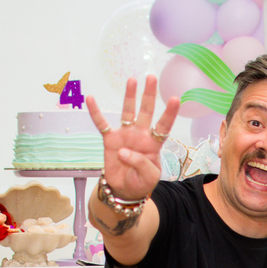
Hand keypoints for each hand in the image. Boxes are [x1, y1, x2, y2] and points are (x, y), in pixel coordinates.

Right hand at [86, 75, 180, 201]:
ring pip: (127, 112)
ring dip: (130, 96)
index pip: (163, 126)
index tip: (176, 98)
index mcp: (154, 144)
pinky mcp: (110, 139)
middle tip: (151, 77)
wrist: (125, 190)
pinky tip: (90, 98)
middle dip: (149, 94)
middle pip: (146, 111)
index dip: (169, 113)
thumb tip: (123, 151)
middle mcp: (140, 135)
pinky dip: (95, 112)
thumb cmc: (142, 182)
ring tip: (132, 80)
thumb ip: (140, 163)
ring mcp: (125, 135)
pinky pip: (102, 123)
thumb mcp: (149, 177)